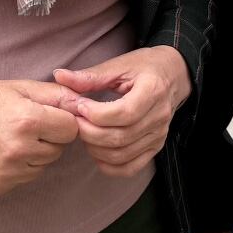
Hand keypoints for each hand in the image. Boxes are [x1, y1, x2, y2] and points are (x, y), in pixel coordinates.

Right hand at [0, 74, 79, 197]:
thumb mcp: (19, 87)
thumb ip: (55, 94)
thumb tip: (85, 102)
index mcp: (28, 120)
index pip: (71, 128)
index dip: (61, 120)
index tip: (47, 116)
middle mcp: (19, 149)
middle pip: (58, 149)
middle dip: (49, 138)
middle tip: (25, 125)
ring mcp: (7, 172)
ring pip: (42, 166)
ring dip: (34, 154)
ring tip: (10, 138)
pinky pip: (22, 179)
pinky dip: (16, 168)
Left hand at [54, 45, 189, 177]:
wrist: (173, 76)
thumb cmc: (145, 67)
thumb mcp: (120, 64)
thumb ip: (90, 75)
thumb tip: (59, 76)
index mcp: (153, 90)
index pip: (124, 113)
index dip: (96, 114)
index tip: (79, 106)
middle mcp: (159, 116)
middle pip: (120, 137)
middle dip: (90, 132)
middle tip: (75, 121)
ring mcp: (159, 135)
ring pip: (122, 154)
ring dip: (95, 148)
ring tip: (84, 132)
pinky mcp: (155, 147)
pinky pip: (131, 168)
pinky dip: (109, 166)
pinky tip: (96, 151)